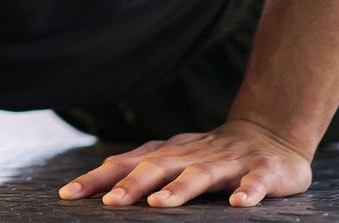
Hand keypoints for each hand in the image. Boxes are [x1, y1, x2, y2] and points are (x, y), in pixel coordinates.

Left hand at [57, 119, 312, 207]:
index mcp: (169, 153)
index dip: (97, 178)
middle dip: (133, 184)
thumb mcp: (173, 158)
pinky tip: (239, 204)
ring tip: (160, 203)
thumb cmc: (210, 154)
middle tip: (110, 203)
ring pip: (202, 174)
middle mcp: (193, 154)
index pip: (126, 163)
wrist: (270, 134)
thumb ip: (140, 169)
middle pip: (158, 166)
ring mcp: (229, 162)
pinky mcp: (263, 171)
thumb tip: (97, 189)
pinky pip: (256, 182)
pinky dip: (248, 192)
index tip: (68, 194)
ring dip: (180, 188)